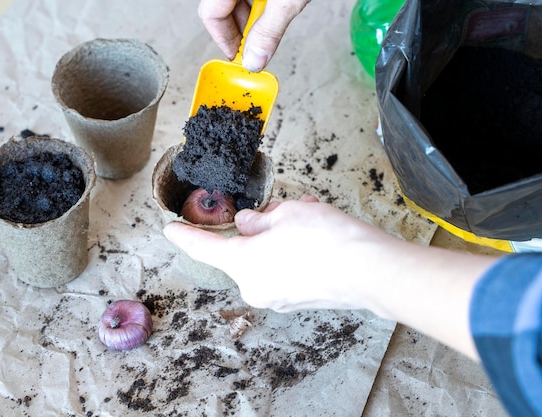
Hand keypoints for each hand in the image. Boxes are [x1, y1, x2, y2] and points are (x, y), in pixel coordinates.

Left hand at [164, 196, 496, 359]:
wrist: (370, 271)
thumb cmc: (326, 239)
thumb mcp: (286, 213)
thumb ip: (258, 219)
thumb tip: (249, 225)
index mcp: (243, 265)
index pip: (204, 248)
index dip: (185, 236)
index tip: (170, 230)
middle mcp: (254, 287)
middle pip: (243, 251)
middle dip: (259, 228)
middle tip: (282, 208)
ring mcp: (277, 298)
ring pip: (266, 258)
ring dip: (280, 237)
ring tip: (308, 217)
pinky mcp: (296, 301)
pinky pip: (283, 270)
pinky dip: (292, 253)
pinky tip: (316, 236)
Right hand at [198, 0, 311, 71]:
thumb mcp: (287, 2)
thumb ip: (269, 31)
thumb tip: (254, 62)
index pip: (211, 16)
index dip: (224, 41)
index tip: (239, 59)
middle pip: (221, 10)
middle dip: (241, 32)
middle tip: (257, 49)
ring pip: (236, 3)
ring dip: (253, 20)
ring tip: (271, 28)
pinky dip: (261, 7)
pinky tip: (275, 11)